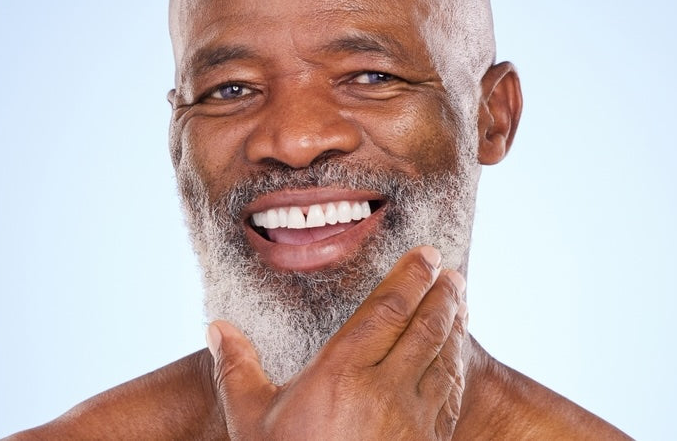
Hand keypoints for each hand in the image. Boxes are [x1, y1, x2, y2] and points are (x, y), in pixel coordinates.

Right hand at [206, 246, 468, 439]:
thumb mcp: (250, 423)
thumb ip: (236, 369)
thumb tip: (217, 328)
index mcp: (342, 374)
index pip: (388, 310)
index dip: (411, 276)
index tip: (427, 254)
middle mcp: (385, 391)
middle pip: (426, 327)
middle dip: (442, 293)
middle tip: (450, 270)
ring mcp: (412, 422)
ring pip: (445, 358)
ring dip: (456, 324)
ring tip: (459, 300)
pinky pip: (450, 395)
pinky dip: (457, 366)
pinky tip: (455, 358)